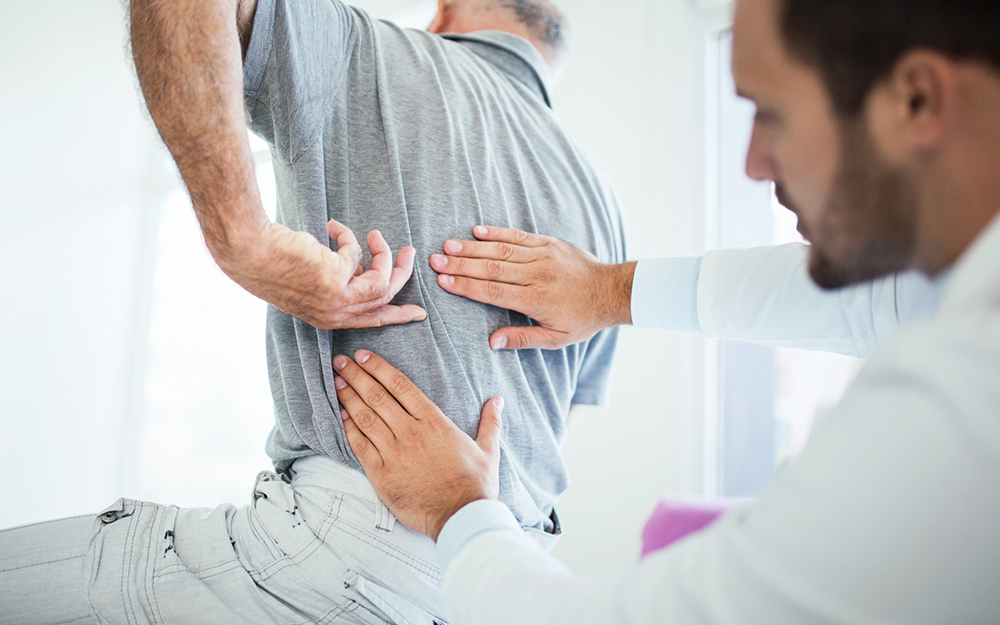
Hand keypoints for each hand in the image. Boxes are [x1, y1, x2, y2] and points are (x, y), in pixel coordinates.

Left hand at [217, 219, 426, 328]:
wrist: (251, 253)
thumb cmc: (275, 263)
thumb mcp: (313, 282)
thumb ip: (339, 282)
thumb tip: (361, 268)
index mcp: (329, 319)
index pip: (372, 321)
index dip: (398, 315)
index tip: (419, 313)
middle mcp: (336, 314)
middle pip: (385, 298)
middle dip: (402, 273)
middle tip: (409, 253)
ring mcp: (337, 298)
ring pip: (382, 279)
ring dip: (384, 253)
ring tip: (375, 234)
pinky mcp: (337, 277)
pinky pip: (357, 252)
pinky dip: (347, 236)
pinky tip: (331, 226)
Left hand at [332, 350, 502, 540]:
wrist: (461, 518)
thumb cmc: (476, 485)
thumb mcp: (488, 450)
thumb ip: (490, 422)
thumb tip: (497, 400)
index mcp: (434, 422)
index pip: (400, 386)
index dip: (379, 368)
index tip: (363, 356)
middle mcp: (411, 432)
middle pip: (378, 396)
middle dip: (356, 376)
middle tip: (340, 361)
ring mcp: (394, 453)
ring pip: (365, 417)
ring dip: (349, 397)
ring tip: (336, 382)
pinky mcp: (382, 474)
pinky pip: (360, 446)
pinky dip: (348, 428)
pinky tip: (340, 415)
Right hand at [429, 226, 636, 349]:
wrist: (611, 291)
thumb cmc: (582, 318)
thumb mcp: (555, 338)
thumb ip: (522, 339)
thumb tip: (491, 342)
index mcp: (536, 300)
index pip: (493, 292)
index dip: (466, 286)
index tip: (443, 281)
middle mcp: (536, 274)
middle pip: (491, 268)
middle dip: (460, 264)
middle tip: (434, 261)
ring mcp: (542, 256)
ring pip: (501, 249)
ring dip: (472, 247)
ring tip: (447, 246)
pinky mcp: (548, 243)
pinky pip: (518, 236)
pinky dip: (497, 232)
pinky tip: (476, 231)